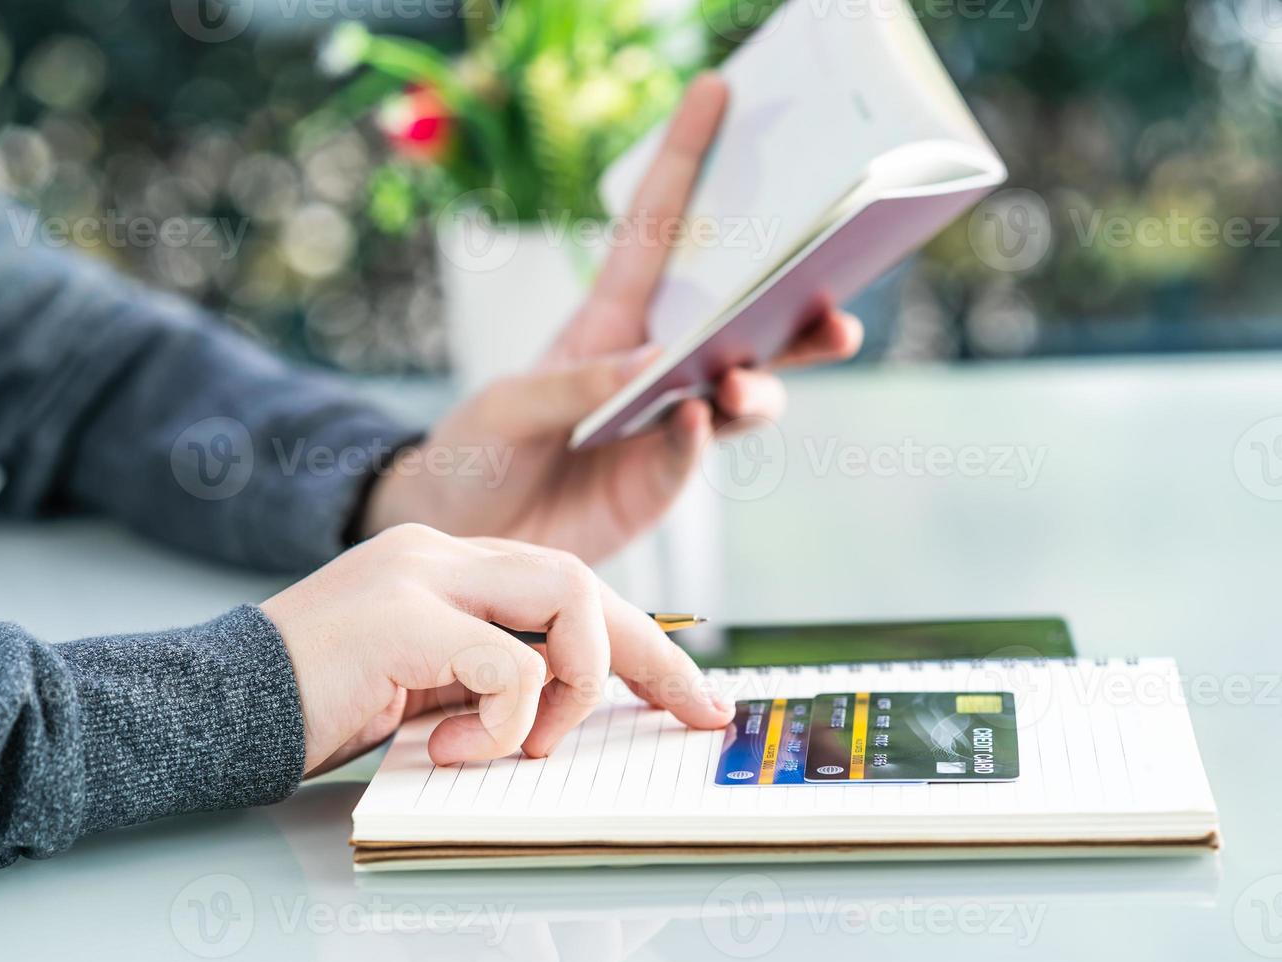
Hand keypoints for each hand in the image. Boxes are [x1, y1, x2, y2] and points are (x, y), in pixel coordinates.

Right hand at [260, 523, 732, 773]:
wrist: (214, 705)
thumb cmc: (314, 704)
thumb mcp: (423, 686)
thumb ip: (486, 675)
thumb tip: (569, 707)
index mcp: (444, 564)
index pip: (566, 583)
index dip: (638, 638)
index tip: (689, 691)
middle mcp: (438, 554)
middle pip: (583, 579)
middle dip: (652, 652)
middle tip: (695, 708)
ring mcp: (420, 575)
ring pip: (566, 597)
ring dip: (570, 688)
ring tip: (527, 744)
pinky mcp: (402, 616)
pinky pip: (510, 665)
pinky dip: (508, 721)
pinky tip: (455, 749)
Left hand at [361, 73, 862, 563]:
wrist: (462, 537)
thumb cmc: (475, 452)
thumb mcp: (509, 405)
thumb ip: (576, 385)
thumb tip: (659, 364)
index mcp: (608, 322)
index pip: (653, 229)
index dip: (684, 159)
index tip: (715, 91)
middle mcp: (649, 366)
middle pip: (735, 317)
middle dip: (789, 297)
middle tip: (832, 284)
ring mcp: (663, 425)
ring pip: (740, 389)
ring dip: (758, 381)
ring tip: (743, 384)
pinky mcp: (660, 484)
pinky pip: (694, 453)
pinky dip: (699, 438)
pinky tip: (697, 423)